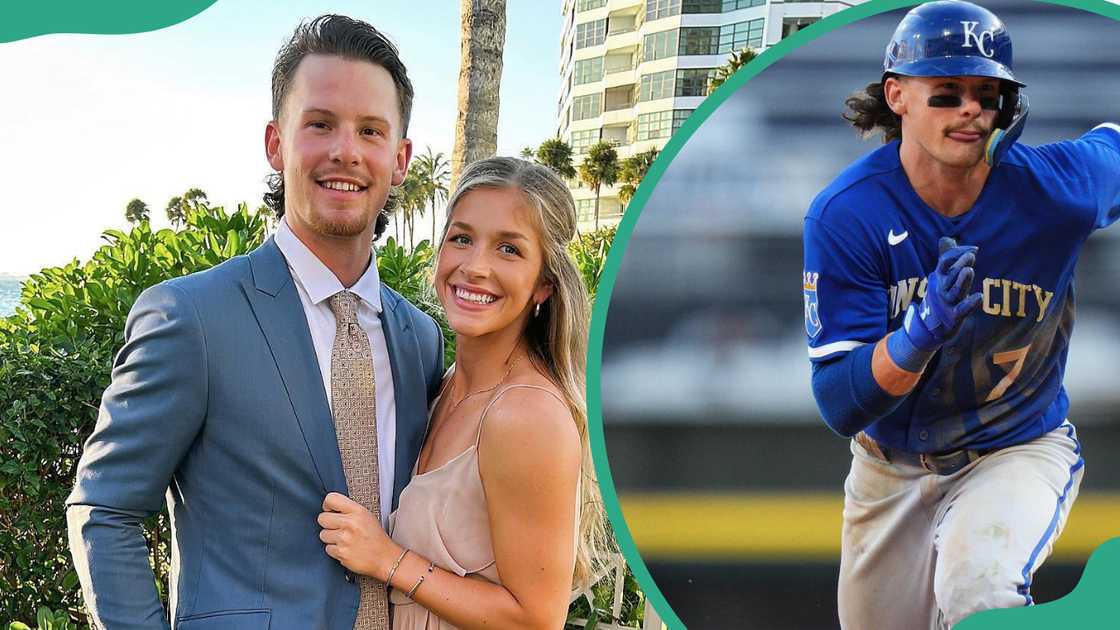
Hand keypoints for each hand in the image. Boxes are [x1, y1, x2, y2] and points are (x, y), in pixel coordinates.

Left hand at [318, 492, 399, 580]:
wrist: (384, 558)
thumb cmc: (375, 537)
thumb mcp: (366, 516)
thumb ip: (349, 510)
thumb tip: (330, 509)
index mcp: (357, 511)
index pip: (331, 499)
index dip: (327, 505)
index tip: (330, 511)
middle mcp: (350, 523)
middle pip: (322, 518)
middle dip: (328, 524)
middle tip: (338, 528)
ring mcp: (345, 539)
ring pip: (323, 534)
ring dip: (331, 538)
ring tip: (344, 540)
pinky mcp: (341, 552)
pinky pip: (327, 548)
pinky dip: (335, 550)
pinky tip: (346, 549)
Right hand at [904, 236, 982, 350]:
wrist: (931, 324)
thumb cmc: (941, 295)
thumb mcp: (943, 276)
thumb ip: (947, 257)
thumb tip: (946, 238)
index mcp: (940, 277)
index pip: (945, 262)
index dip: (957, 254)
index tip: (975, 249)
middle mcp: (941, 289)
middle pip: (950, 276)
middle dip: (959, 265)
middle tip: (971, 256)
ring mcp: (946, 303)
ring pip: (954, 291)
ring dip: (962, 281)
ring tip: (969, 270)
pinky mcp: (953, 317)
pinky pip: (961, 310)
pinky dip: (969, 304)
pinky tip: (979, 296)